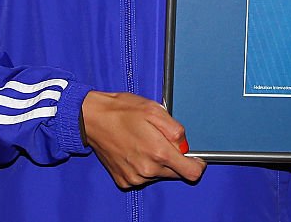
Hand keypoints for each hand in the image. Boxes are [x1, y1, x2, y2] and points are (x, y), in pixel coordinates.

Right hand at [80, 91, 205, 189]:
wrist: (93, 119)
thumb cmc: (123, 111)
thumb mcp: (156, 110)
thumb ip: (176, 130)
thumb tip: (184, 145)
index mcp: (159, 152)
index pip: (191, 173)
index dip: (197, 165)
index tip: (195, 158)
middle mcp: (148, 170)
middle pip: (175, 173)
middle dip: (173, 158)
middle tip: (159, 139)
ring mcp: (134, 178)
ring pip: (158, 174)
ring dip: (157, 162)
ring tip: (143, 142)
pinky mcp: (123, 181)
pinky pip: (142, 177)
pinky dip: (143, 166)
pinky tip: (133, 150)